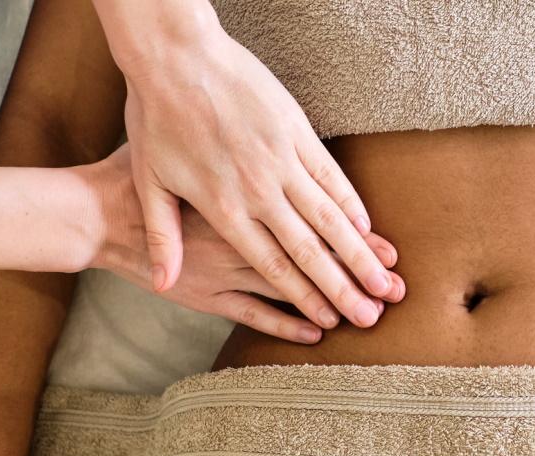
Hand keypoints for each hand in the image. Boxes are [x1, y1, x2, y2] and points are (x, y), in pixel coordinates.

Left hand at [94, 1, 395, 329]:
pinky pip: (331, 176)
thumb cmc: (155, 117)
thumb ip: (163, 237)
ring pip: (329, 217)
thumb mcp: (148, 181)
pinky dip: (352, 205)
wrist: (175, 55)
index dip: (306, 297)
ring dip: (359, 253)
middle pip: (310, 249)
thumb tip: (163, 283)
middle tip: (373, 315)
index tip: (332, 321)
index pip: (273, 265)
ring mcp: (282, 161)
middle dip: (344, 287)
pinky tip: (368, 228)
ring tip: (385, 280)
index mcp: (225, 209)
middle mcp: (259, 191)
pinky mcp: (296, 132)